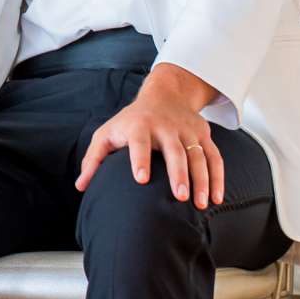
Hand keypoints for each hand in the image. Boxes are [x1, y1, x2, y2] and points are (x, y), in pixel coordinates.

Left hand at [76, 85, 220, 209]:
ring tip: (201, 204)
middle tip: (180, 197)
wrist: (165, 94)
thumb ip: (94, 160)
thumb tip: (81, 186)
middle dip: (178, 174)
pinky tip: (216, 198)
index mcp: (139, 126)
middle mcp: (165, 127)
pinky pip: (214, 157)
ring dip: (202, 180)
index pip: (139, 142)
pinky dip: (218, 177)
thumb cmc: (130, 121)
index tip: (141, 179)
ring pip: (198, 155)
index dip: (139, 159)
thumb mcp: (107, 134)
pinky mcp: (203, 136)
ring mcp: (187, 131)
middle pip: (175, 151)